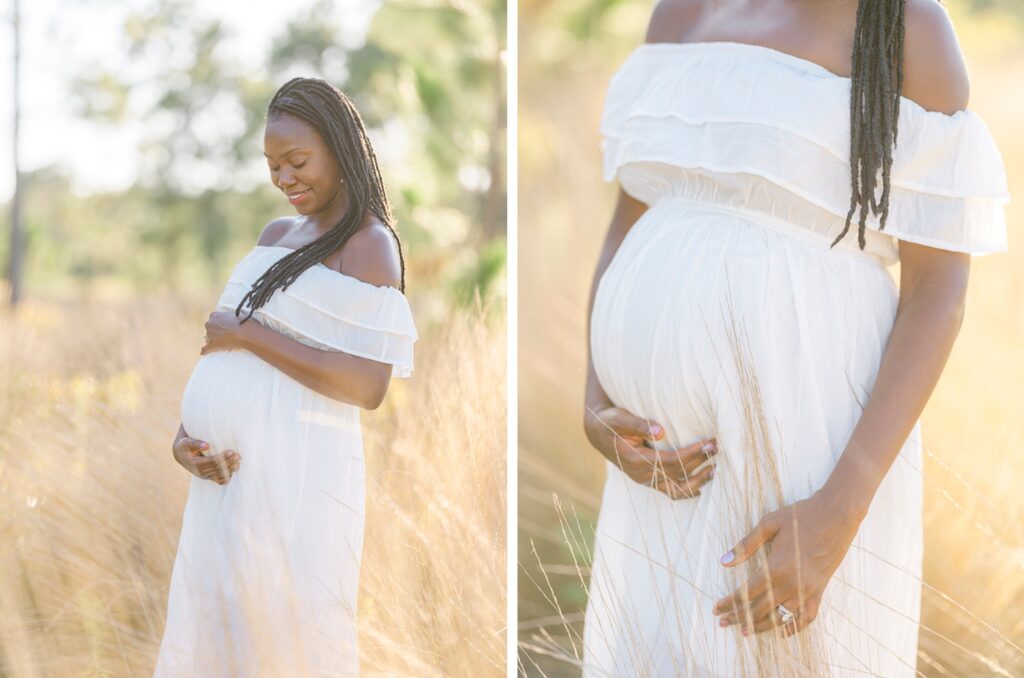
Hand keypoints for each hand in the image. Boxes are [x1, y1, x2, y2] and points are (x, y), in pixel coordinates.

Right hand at [172, 435, 240, 484]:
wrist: (182, 455)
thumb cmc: (185, 446)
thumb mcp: (186, 442)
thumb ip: (195, 443)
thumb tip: (206, 445)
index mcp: (195, 464)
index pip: (212, 462)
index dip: (222, 457)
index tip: (231, 451)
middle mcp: (200, 472)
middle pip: (218, 469)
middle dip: (229, 463)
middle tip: (238, 455)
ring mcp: (206, 476)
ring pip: (221, 476)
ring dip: (231, 470)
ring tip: (238, 462)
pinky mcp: (210, 477)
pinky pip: (221, 480)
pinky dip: (229, 475)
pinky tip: (235, 468)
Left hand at [200, 310, 249, 354]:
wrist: (243, 333)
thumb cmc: (242, 323)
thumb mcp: (235, 314)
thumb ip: (229, 316)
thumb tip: (230, 319)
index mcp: (214, 315)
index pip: (213, 319)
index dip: (219, 324)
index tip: (224, 327)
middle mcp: (209, 324)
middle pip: (209, 329)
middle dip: (215, 332)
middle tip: (224, 335)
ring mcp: (209, 335)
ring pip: (208, 338)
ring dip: (213, 341)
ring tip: (221, 344)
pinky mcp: (211, 345)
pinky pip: (205, 349)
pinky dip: (205, 351)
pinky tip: (204, 352)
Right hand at [584, 403, 716, 499]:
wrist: (598, 433)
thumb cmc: (611, 422)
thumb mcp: (621, 419)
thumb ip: (639, 424)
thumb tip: (660, 430)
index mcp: (635, 460)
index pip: (671, 461)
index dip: (692, 454)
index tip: (709, 443)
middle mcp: (641, 475)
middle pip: (677, 473)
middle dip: (699, 462)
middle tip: (717, 448)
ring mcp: (644, 480)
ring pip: (675, 488)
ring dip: (697, 481)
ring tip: (714, 470)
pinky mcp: (648, 480)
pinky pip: (670, 491)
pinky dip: (686, 491)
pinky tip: (700, 486)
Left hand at [712, 489, 862, 636]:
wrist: (836, 516)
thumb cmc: (801, 516)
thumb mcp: (768, 524)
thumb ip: (746, 545)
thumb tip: (724, 561)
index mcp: (776, 568)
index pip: (746, 593)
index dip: (729, 603)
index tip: (716, 610)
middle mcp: (791, 584)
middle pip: (760, 609)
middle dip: (739, 618)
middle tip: (723, 623)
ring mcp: (807, 590)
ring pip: (781, 618)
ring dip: (761, 626)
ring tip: (746, 631)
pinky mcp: (819, 592)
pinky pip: (806, 617)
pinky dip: (794, 628)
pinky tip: (783, 633)